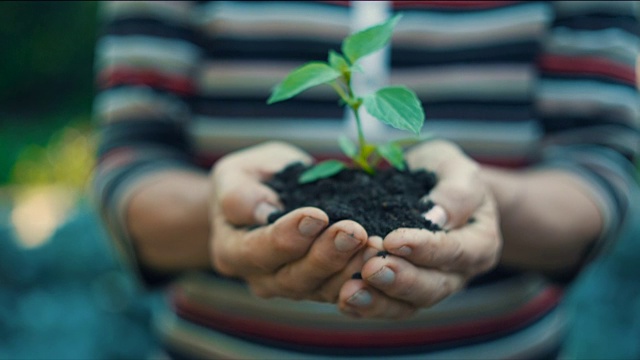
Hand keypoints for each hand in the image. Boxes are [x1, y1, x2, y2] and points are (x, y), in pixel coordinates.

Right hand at [210, 141, 367, 301]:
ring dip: (350, 268)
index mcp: (231, 251)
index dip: (288, 237)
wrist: (265, 195)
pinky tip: (380, 255)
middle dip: (326, 255)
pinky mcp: (320, 285)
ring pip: (322, 288)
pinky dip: (362, 274)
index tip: (316, 216)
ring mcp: (292, 286)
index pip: (259, 250)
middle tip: (353, 232)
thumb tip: (262, 212)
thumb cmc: (249, 179)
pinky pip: (342, 288)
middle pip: (293, 277)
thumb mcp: (234, 174)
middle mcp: (260, 278)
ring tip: (374, 245)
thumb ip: (239, 193)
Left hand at [337, 140, 501, 318]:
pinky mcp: (400, 293)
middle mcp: (457, 273)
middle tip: (371, 269)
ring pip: (407, 306)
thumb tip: (436, 217)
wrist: (427, 184)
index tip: (393, 240)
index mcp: (480, 243)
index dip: (425, 248)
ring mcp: (428, 286)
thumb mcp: (456, 168)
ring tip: (350, 291)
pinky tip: (342, 299)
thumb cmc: (444, 172)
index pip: (454, 251)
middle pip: (432, 288)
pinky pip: (384, 307)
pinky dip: (363, 305)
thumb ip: (456, 192)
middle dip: (400, 280)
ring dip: (377, 301)